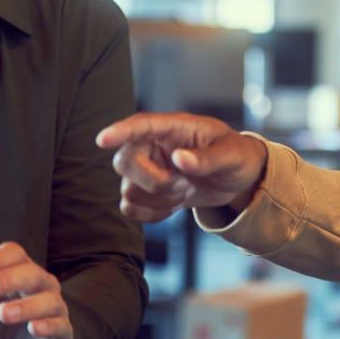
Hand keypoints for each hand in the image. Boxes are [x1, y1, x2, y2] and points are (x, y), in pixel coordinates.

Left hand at [0, 242, 72, 338]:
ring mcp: (53, 307)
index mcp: (17, 270)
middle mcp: (39, 284)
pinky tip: (33, 328)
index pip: (13, 253)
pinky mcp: (61, 333)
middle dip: (7, 278)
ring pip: (49, 299)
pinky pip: (61, 325)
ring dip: (26, 305)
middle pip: (31, 272)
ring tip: (4, 314)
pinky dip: (49, 325)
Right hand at [94, 113, 267, 223]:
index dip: (120, 131)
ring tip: (185, 191)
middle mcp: (155, 146)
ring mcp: (150, 169)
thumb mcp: (232, 155)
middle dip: (152, 182)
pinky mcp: (150, 191)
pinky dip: (150, 213)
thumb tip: (180, 159)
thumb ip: (208, 158)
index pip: (141, 125)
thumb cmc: (236, 157)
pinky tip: (173, 206)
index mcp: (174, 128)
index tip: (102, 140)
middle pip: (125, 162)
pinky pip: (131, 207)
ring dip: (158, 199)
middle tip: (183, 185)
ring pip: (128, 189)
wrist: (237, 179)